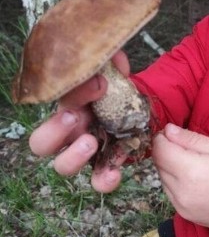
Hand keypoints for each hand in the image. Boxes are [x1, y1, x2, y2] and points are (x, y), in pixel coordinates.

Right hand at [28, 52, 130, 192]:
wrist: (139, 109)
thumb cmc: (116, 91)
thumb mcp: (114, 74)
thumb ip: (112, 64)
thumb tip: (114, 55)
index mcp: (66, 107)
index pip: (56, 103)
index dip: (75, 93)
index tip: (100, 82)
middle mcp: (68, 133)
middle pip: (40, 143)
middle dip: (53, 131)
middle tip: (74, 118)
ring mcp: (84, 152)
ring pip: (62, 166)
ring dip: (72, 157)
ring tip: (91, 143)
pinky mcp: (105, 165)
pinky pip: (98, 180)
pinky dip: (104, 180)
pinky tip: (115, 174)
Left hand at [152, 124, 208, 230]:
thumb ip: (191, 139)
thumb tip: (167, 131)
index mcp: (191, 170)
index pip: (160, 150)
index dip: (162, 138)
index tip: (172, 134)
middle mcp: (181, 191)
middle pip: (159, 165)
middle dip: (167, 152)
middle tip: (186, 147)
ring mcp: (181, 206)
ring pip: (163, 179)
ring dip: (170, 168)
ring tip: (193, 165)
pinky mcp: (184, 214)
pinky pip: (170, 193)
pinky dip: (176, 184)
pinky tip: (195, 181)